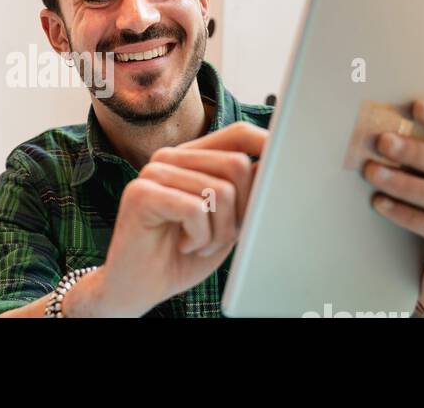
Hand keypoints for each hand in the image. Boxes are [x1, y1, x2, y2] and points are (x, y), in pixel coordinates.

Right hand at [69, 123, 267, 316]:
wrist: (137, 288)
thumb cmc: (182, 255)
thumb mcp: (225, 222)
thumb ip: (245, 193)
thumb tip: (276, 163)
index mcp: (191, 158)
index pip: (238, 135)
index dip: (267, 147)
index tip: (286, 170)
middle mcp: (171, 157)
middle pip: (236, 164)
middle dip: (242, 211)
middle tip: (220, 237)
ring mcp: (153, 172)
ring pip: (220, 191)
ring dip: (220, 232)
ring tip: (200, 244)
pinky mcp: (141, 193)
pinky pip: (195, 210)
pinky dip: (199, 238)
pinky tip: (184, 245)